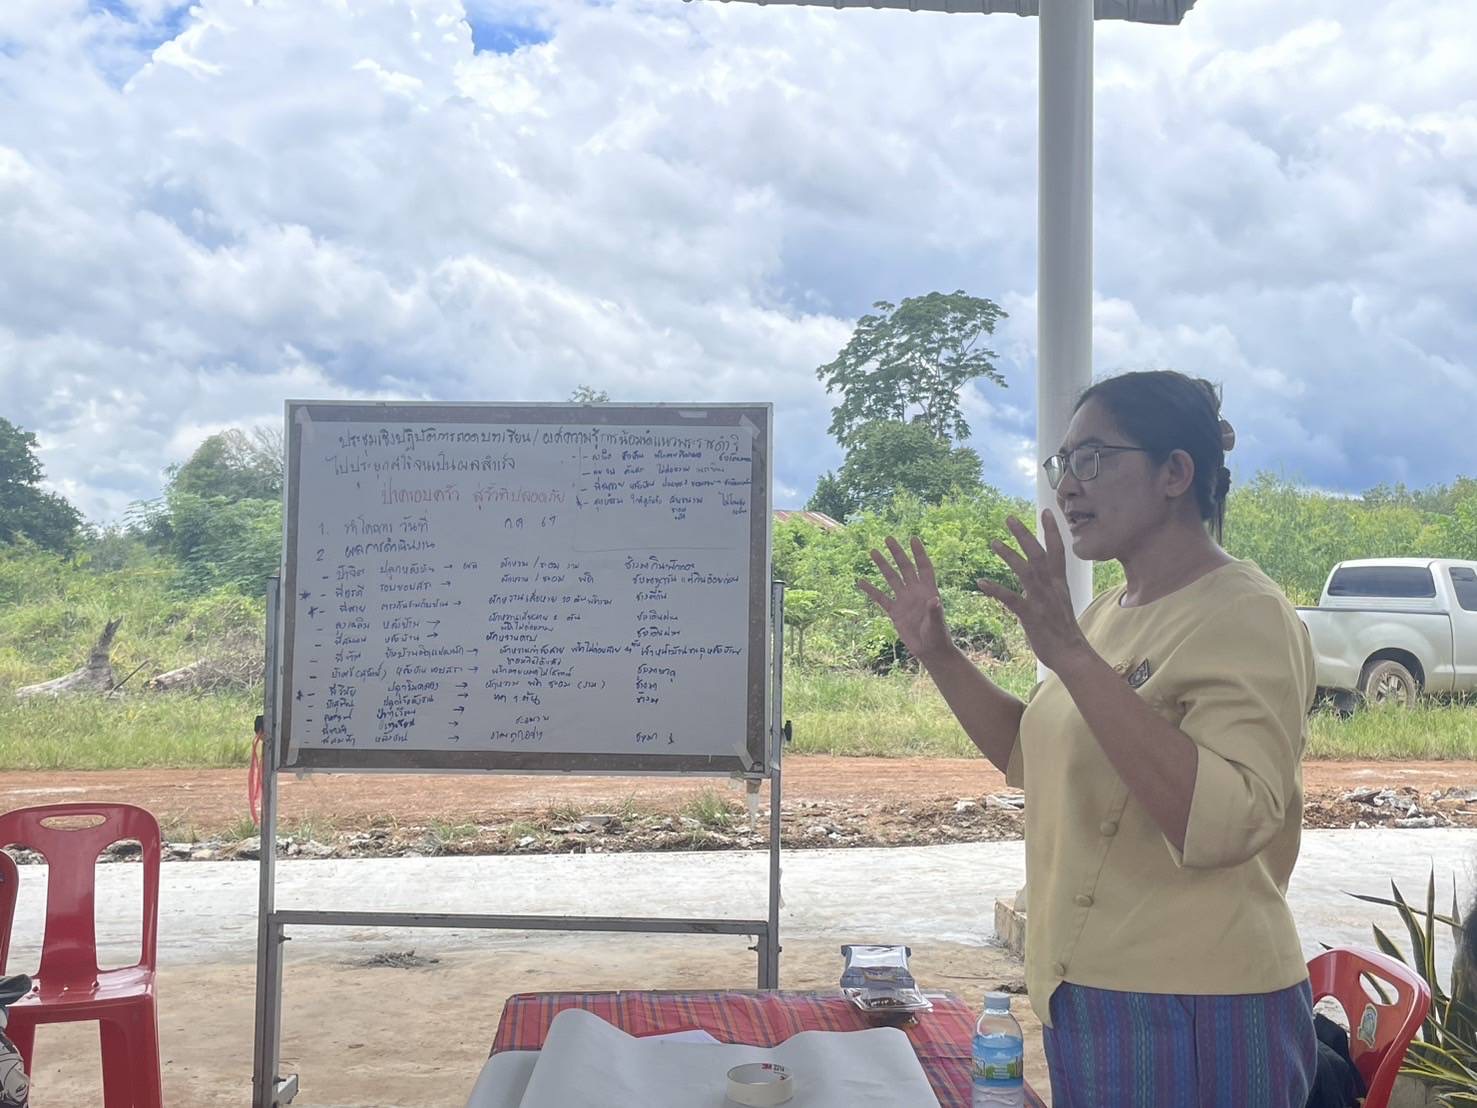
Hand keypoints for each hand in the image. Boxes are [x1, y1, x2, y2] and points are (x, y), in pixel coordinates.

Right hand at [855, 536, 953, 665]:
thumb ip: (935, 612)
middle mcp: (915, 592)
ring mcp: (904, 600)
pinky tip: (860, 581)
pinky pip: (880, 598)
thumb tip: (935, 600)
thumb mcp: (937, 624)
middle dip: (897, 553)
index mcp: (928, 590)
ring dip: (883, 565)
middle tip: (888, 538)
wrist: (930, 650)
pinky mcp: (894, 612)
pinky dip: (870, 590)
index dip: (919, 553)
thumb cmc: (938, 636)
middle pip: (905, 568)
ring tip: (873, 551)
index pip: (923, 567)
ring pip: (891, 578)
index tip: (913, 539)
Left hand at [979, 513, 1090, 673]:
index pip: (1058, 551)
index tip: (1046, 511)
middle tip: (1009, 518)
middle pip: (1039, 554)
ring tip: (992, 542)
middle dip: (1025, 535)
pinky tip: (981, 582)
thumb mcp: (1061, 602)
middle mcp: (1052, 588)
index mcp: (1060, 584)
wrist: (1072, 654)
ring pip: (1025, 571)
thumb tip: (1043, 576)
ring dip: (1009, 555)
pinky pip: (1011, 599)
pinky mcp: (1030, 616)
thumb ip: (1051, 586)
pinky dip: (995, 589)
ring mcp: (1041, 601)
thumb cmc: (1064, 631)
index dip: (1052, 530)